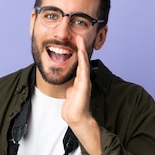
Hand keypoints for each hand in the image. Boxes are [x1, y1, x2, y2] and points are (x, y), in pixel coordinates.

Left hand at [62, 35, 101, 154]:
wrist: (76, 118)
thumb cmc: (73, 108)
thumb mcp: (70, 94)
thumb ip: (71, 89)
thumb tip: (70, 87)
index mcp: (80, 80)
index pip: (79, 63)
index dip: (77, 53)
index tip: (75, 42)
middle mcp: (83, 79)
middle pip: (82, 60)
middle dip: (81, 48)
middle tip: (79, 36)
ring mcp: (84, 81)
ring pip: (83, 62)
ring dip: (82, 50)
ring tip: (80, 39)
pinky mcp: (84, 84)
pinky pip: (83, 69)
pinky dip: (82, 59)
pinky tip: (80, 51)